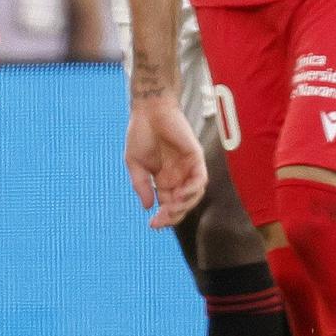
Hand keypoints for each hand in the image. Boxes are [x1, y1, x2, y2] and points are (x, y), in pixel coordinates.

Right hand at [124, 94, 206, 229]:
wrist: (149, 110)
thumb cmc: (140, 133)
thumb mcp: (134, 163)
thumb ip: (141, 185)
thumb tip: (148, 207)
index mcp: (163, 180)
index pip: (168, 206)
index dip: (163, 217)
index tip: (152, 225)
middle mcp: (178, 177)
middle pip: (182, 204)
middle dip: (172, 216)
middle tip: (160, 221)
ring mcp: (188, 168)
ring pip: (194, 195)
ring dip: (183, 205)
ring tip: (169, 209)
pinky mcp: (196, 158)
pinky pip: (200, 179)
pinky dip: (193, 190)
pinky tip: (180, 195)